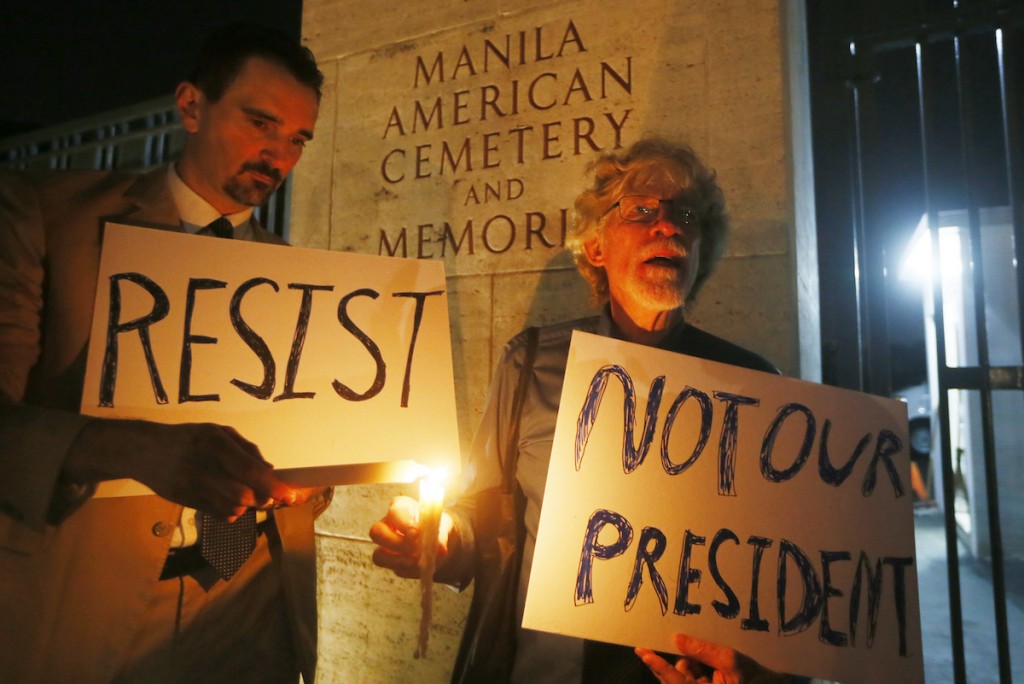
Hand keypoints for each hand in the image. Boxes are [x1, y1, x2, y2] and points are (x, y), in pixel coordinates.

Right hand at [67, 418, 304, 520]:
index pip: (250, 470)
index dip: (272, 485)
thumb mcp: (217, 432)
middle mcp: (203, 466)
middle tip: (273, 497)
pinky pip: (219, 514)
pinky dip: (233, 512)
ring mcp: (192, 487)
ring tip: (250, 496)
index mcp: (214, 443)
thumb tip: (270, 471)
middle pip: (243, 495)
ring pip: (232, 508)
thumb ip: (246, 450)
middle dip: (264, 500)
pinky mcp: (186, 501)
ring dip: (249, 507)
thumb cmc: (188, 438)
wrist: (144, 450)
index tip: (289, 494)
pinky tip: (231, 501)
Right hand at [368, 495, 455, 578]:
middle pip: (375, 532)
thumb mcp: (444, 527)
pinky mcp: (389, 561)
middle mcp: (387, 524)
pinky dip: (408, 571)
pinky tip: (420, 567)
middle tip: (415, 549)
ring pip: (378, 555)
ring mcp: (385, 545)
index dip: (404, 524)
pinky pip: (393, 569)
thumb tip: (440, 548)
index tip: (416, 534)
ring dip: (400, 561)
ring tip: (419, 561)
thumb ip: (441, 536)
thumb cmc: (438, 526)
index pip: (395, 512)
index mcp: (401, 507)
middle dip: (396, 543)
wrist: (439, 541)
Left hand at [635, 633, 787, 683]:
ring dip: (695, 663)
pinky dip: (702, 666)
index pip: (676, 681)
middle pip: (678, 678)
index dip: (658, 666)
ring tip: (717, 658)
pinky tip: (714, 661)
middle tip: (682, 641)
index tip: (643, 651)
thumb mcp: (734, 662)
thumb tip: (679, 639)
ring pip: (687, 675)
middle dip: (683, 661)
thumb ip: (705, 650)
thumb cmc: (762, 681)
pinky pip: (697, 676)